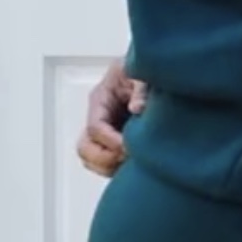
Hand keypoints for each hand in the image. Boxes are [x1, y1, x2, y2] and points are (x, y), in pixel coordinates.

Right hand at [76, 59, 145, 177]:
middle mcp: (100, 118)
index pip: (95, 128)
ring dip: (109, 167)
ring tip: (132, 166)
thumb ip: (141, 89)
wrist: (157, 71)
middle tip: (129, 160)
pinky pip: (107, 164)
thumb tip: (138, 108)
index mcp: (101, 100)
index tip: (130, 147)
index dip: (111, 141)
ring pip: (92, 160)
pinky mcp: (117, 142)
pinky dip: (117, 170)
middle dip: (104, 158)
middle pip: (85, 148)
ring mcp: (106, 132)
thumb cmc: (145, 70)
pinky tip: (137, 167)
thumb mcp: (143, 73)